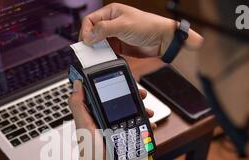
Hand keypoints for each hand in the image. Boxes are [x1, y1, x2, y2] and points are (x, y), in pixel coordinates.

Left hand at [69, 80, 155, 133]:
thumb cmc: (90, 151)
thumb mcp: (83, 124)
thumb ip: (78, 105)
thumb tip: (77, 85)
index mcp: (94, 114)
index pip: (107, 95)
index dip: (118, 88)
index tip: (128, 84)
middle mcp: (105, 121)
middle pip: (122, 105)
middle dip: (134, 99)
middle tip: (142, 97)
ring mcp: (115, 130)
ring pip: (132, 116)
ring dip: (142, 112)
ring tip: (148, 113)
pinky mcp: (123, 140)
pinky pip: (136, 130)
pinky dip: (144, 127)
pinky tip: (149, 127)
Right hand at [79, 3, 202, 57]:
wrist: (163, 40)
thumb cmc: (147, 26)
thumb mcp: (123, 26)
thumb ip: (103, 30)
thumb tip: (88, 36)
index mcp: (111, 12)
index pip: (90, 20)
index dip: (85, 31)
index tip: (86, 43)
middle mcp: (111, 22)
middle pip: (92, 32)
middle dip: (90, 41)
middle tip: (89, 51)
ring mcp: (115, 35)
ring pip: (99, 43)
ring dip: (97, 49)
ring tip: (98, 55)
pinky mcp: (119, 46)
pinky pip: (107, 51)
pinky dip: (104, 55)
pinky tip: (106, 58)